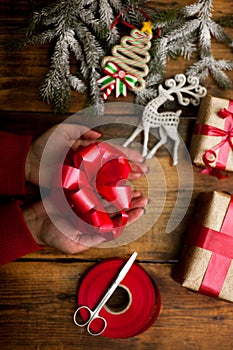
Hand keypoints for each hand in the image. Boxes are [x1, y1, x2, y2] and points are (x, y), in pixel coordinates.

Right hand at [23, 191, 147, 253]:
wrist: (35, 222)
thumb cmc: (54, 235)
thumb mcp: (75, 242)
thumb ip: (95, 237)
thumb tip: (114, 232)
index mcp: (95, 226)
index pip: (117, 222)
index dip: (131, 216)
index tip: (141, 210)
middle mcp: (93, 213)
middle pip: (116, 207)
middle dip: (131, 203)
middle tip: (143, 198)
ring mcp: (86, 202)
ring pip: (109, 196)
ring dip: (122, 192)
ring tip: (134, 189)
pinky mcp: (79, 191)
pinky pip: (94, 186)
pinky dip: (105, 183)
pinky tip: (115, 179)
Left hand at [25, 123, 147, 186]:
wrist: (30, 162)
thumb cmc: (45, 145)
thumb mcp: (64, 130)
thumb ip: (82, 129)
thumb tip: (100, 135)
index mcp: (89, 148)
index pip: (113, 150)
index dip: (128, 153)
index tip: (141, 157)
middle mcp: (90, 162)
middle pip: (115, 165)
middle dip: (130, 168)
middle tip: (144, 172)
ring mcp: (85, 175)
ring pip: (109, 179)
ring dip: (123, 181)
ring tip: (136, 185)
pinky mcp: (79, 186)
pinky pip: (96, 190)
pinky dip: (108, 193)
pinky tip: (118, 195)